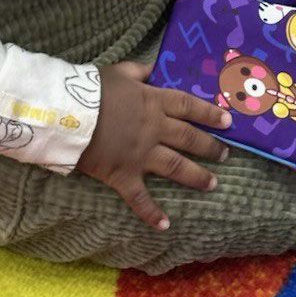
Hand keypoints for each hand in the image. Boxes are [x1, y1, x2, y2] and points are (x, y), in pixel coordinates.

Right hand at [76, 62, 231, 230]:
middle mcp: (154, 130)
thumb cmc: (91, 90)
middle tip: (226, 155)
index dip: (210, 114)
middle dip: (210, 147)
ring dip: (197, 177)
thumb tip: (152, 71)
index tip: (228, 122)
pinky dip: (152, 213)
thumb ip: (138, 72)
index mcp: (154, 103)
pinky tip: (165, 225)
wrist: (67, 115)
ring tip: (212, 184)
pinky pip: (140, 198)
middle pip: (189, 139)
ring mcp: (141, 155)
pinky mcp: (124, 176)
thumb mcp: (118, 72)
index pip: (189, 107)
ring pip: (176, 167)